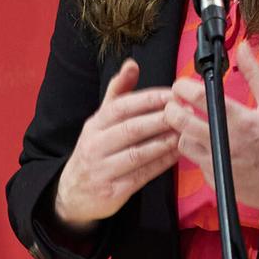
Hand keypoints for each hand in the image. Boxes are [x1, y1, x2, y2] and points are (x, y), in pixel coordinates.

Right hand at [54, 59, 178, 228]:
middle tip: (185, 112)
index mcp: (94, 125)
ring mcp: (103, 169)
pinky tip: (177, 155)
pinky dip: (162, 164)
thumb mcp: (99, 121)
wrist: (73, 193)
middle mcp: (95, 145)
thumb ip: (118, 93)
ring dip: (165, 142)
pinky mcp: (113, 191)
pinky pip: (142, 175)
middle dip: (161, 119)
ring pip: (138, 153)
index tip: (173, 94)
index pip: (120, 106)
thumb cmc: (94, 152)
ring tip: (185, 133)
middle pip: (131, 129)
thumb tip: (132, 64)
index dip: (148, 99)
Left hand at [163, 40, 258, 216]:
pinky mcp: (216, 180)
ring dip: (185, 132)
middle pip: (179, 121)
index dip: (182, 87)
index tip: (181, 85)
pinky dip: (199, 153)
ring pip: (182, 142)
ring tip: (196, 125)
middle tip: (178, 104)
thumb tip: (243, 48)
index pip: (198, 97)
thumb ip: (255, 75)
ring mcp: (218, 163)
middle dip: (172, 108)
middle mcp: (225, 142)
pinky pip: (196, 162)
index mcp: (240, 120)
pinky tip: (211, 146)